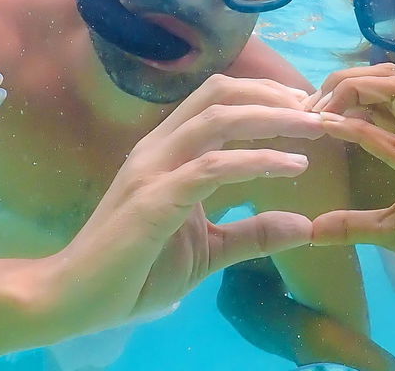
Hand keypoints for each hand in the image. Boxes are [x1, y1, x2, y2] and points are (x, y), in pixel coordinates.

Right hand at [52, 75, 326, 332]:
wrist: (75, 300)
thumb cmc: (135, 273)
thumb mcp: (208, 250)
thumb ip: (253, 234)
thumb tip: (305, 226)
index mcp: (167, 152)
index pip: (218, 100)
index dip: (265, 95)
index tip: (308, 110)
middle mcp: (158, 149)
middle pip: (220, 94)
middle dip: (274, 95)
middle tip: (319, 111)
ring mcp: (152, 172)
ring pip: (217, 119)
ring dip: (271, 117)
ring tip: (314, 129)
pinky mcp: (153, 201)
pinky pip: (211, 168)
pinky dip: (257, 160)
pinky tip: (292, 166)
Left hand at [306, 64, 394, 292]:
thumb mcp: (394, 230)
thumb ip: (356, 224)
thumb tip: (315, 229)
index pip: (384, 92)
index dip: (343, 91)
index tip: (306, 110)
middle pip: (387, 78)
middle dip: (342, 81)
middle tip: (305, 106)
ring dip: (349, 94)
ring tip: (315, 111)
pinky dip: (361, 131)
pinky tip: (330, 128)